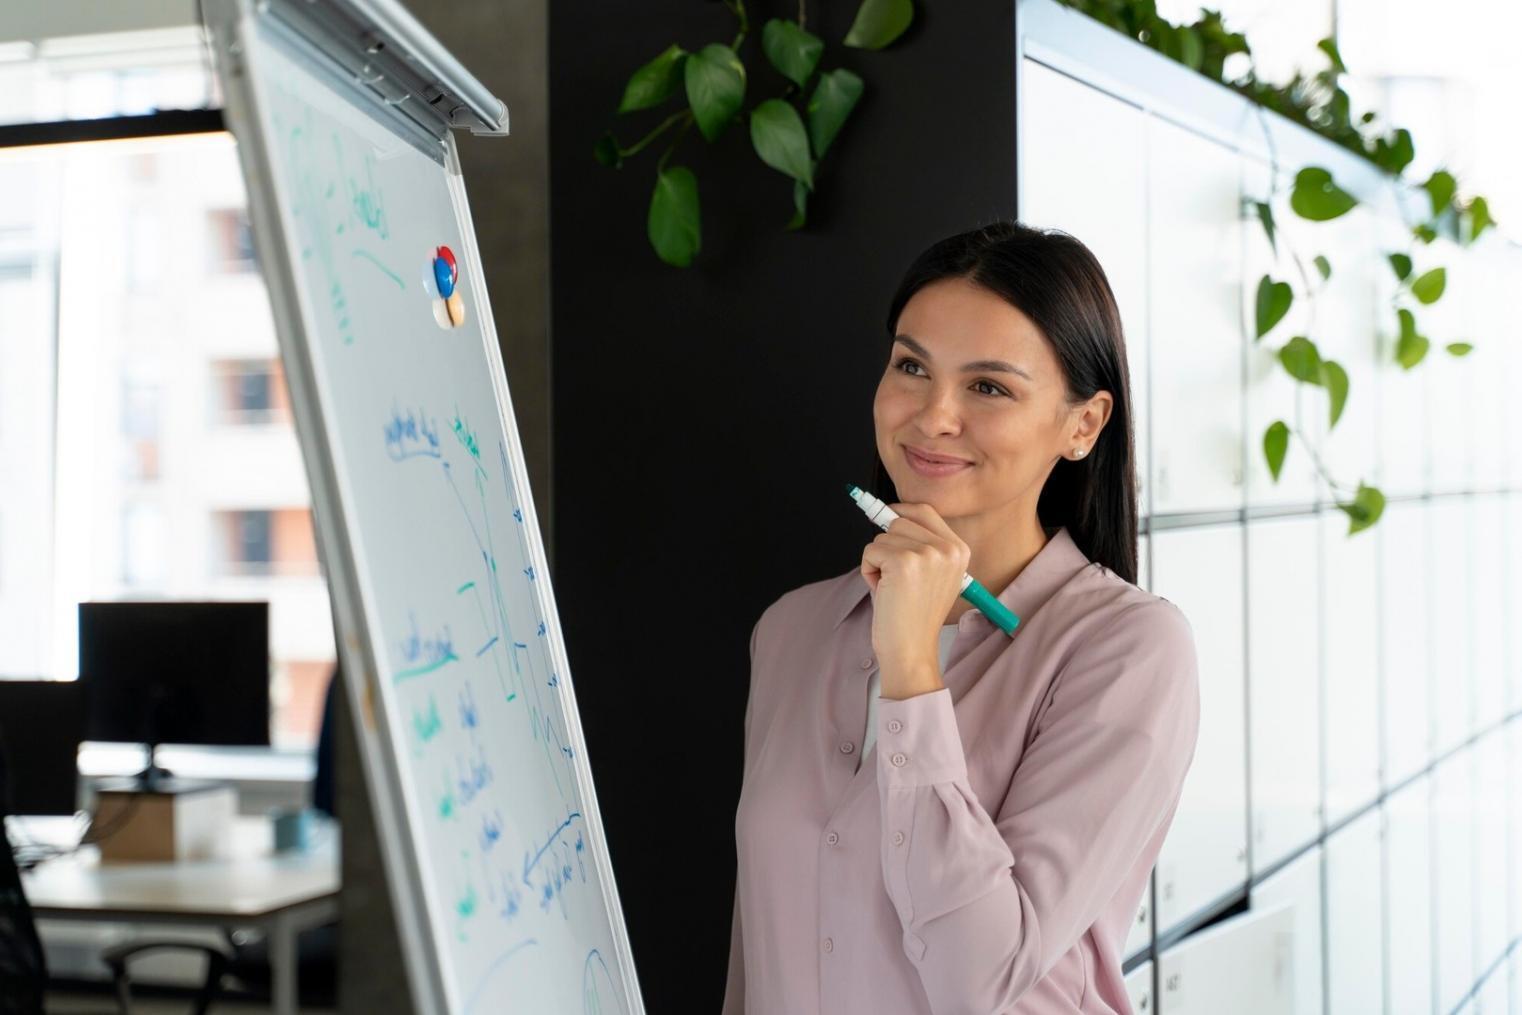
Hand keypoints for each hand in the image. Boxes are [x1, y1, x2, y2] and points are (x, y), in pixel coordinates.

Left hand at [859, 502, 970, 698]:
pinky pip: (870, 551)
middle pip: (899, 521)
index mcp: (959, 550)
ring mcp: (926, 553)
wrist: (911, 650)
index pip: (924, 510)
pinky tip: (884, 592)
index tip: (886, 516)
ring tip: (892, 589)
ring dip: (877, 562)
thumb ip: (919, 544)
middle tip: (894, 578)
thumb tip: (889, 513)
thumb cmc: (914, 617)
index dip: (900, 512)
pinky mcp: (903, 562)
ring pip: (881, 537)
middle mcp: (947, 548)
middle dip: (887, 546)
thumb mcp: (931, 575)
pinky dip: (868, 571)